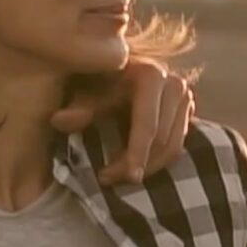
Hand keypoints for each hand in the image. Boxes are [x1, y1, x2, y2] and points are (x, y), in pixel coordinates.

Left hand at [52, 57, 194, 185]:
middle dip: (137, 165)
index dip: (134, 156)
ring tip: (120, 176)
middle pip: (163, 141)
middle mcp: (175, 84)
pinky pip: (178, 143)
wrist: (116, 66)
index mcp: (152, 76)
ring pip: (174, 147)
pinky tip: (135, 165)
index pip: (147, 128)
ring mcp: (185, 96)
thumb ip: (78, 108)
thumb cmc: (98, 78)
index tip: (114, 177)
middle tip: (109, 179)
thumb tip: (58, 121)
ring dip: (149, 168)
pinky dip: (158, 160)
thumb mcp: (86, 91)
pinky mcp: (188, 108)